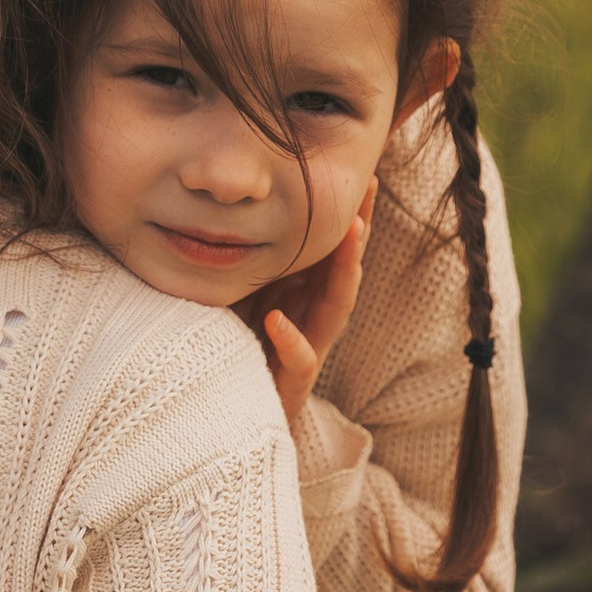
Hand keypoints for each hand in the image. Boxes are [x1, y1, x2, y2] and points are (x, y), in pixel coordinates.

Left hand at [246, 202, 369, 430]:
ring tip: (351, 233)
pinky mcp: (293, 381)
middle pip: (343, 267)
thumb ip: (245, 264)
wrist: (233, 416)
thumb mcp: (238, 295)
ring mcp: (308, 347)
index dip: (347, 215)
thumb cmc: (235, 345)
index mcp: (303, 294)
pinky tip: (277, 320)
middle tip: (367, 190)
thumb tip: (224, 213)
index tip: (361, 175)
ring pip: (337, 305)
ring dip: (345, 269)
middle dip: (357, 229)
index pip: (331, 249)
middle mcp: (314, 316)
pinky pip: (301, 359)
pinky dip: (291, 339)